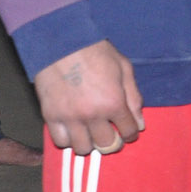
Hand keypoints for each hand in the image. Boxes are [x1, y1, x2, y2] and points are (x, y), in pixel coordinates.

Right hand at [33, 40, 144, 155]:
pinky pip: (61, 142)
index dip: (132, 133)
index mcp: (113, 102)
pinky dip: (69, 140)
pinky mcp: (50, 116)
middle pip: (107, 145)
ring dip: (91, 143)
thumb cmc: (96, 52)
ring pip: (83, 148)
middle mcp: (92, 114)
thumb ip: (134, 98)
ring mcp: (69, 117)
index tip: (129, 130)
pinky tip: (74, 130)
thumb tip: (140, 124)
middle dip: (113, 141)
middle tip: (111, 133)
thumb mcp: (124, 69)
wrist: (62, 43)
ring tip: (92, 132)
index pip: (129, 132)